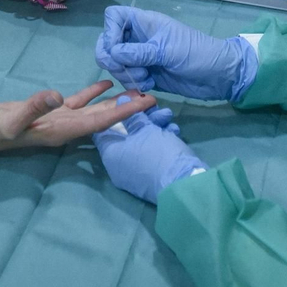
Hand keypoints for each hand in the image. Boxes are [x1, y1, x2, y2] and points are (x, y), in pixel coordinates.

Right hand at [0, 80, 156, 150]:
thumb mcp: (12, 119)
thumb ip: (34, 107)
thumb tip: (58, 96)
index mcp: (62, 131)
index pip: (100, 121)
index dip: (124, 113)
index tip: (146, 104)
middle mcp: (68, 127)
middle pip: (105, 118)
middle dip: (129, 110)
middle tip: (155, 98)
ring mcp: (61, 120)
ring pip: (96, 110)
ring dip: (117, 102)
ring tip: (139, 90)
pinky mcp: (52, 111)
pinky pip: (79, 102)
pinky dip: (94, 93)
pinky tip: (107, 84)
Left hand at [92, 105, 206, 203]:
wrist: (181, 184)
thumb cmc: (158, 153)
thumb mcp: (145, 130)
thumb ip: (132, 116)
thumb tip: (121, 102)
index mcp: (110, 154)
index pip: (105, 129)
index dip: (117, 112)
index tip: (132, 102)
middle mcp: (118, 165)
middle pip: (127, 135)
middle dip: (143, 119)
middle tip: (155, 107)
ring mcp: (134, 173)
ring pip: (142, 143)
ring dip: (155, 127)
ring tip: (167, 116)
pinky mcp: (149, 177)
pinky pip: (150, 155)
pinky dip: (160, 142)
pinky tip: (173, 130)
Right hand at [95, 6, 259, 101]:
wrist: (218, 76)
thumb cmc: (197, 54)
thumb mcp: (168, 51)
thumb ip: (139, 52)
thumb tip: (113, 53)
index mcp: (145, 23)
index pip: (114, 17)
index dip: (109, 31)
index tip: (117, 48)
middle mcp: (139, 37)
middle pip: (108, 42)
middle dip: (113, 59)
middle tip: (127, 70)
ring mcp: (141, 56)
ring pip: (116, 63)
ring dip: (125, 73)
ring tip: (145, 79)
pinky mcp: (147, 74)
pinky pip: (128, 77)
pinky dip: (133, 83)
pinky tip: (149, 87)